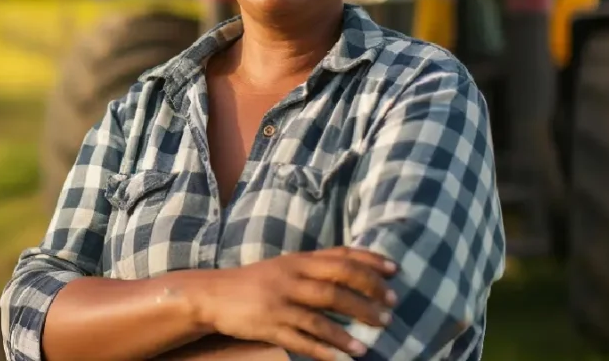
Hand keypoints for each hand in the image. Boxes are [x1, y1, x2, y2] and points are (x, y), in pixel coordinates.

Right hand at [195, 247, 397, 360]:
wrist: (213, 294)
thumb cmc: (255, 281)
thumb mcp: (284, 266)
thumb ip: (314, 267)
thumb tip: (355, 271)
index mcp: (297, 260)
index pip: (340, 256)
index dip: (370, 263)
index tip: (395, 272)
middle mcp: (291, 277)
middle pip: (336, 284)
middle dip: (367, 297)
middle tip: (390, 309)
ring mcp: (280, 302)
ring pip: (321, 314)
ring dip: (349, 330)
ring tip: (371, 343)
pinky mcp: (269, 325)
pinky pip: (301, 339)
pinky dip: (324, 349)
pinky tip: (342, 357)